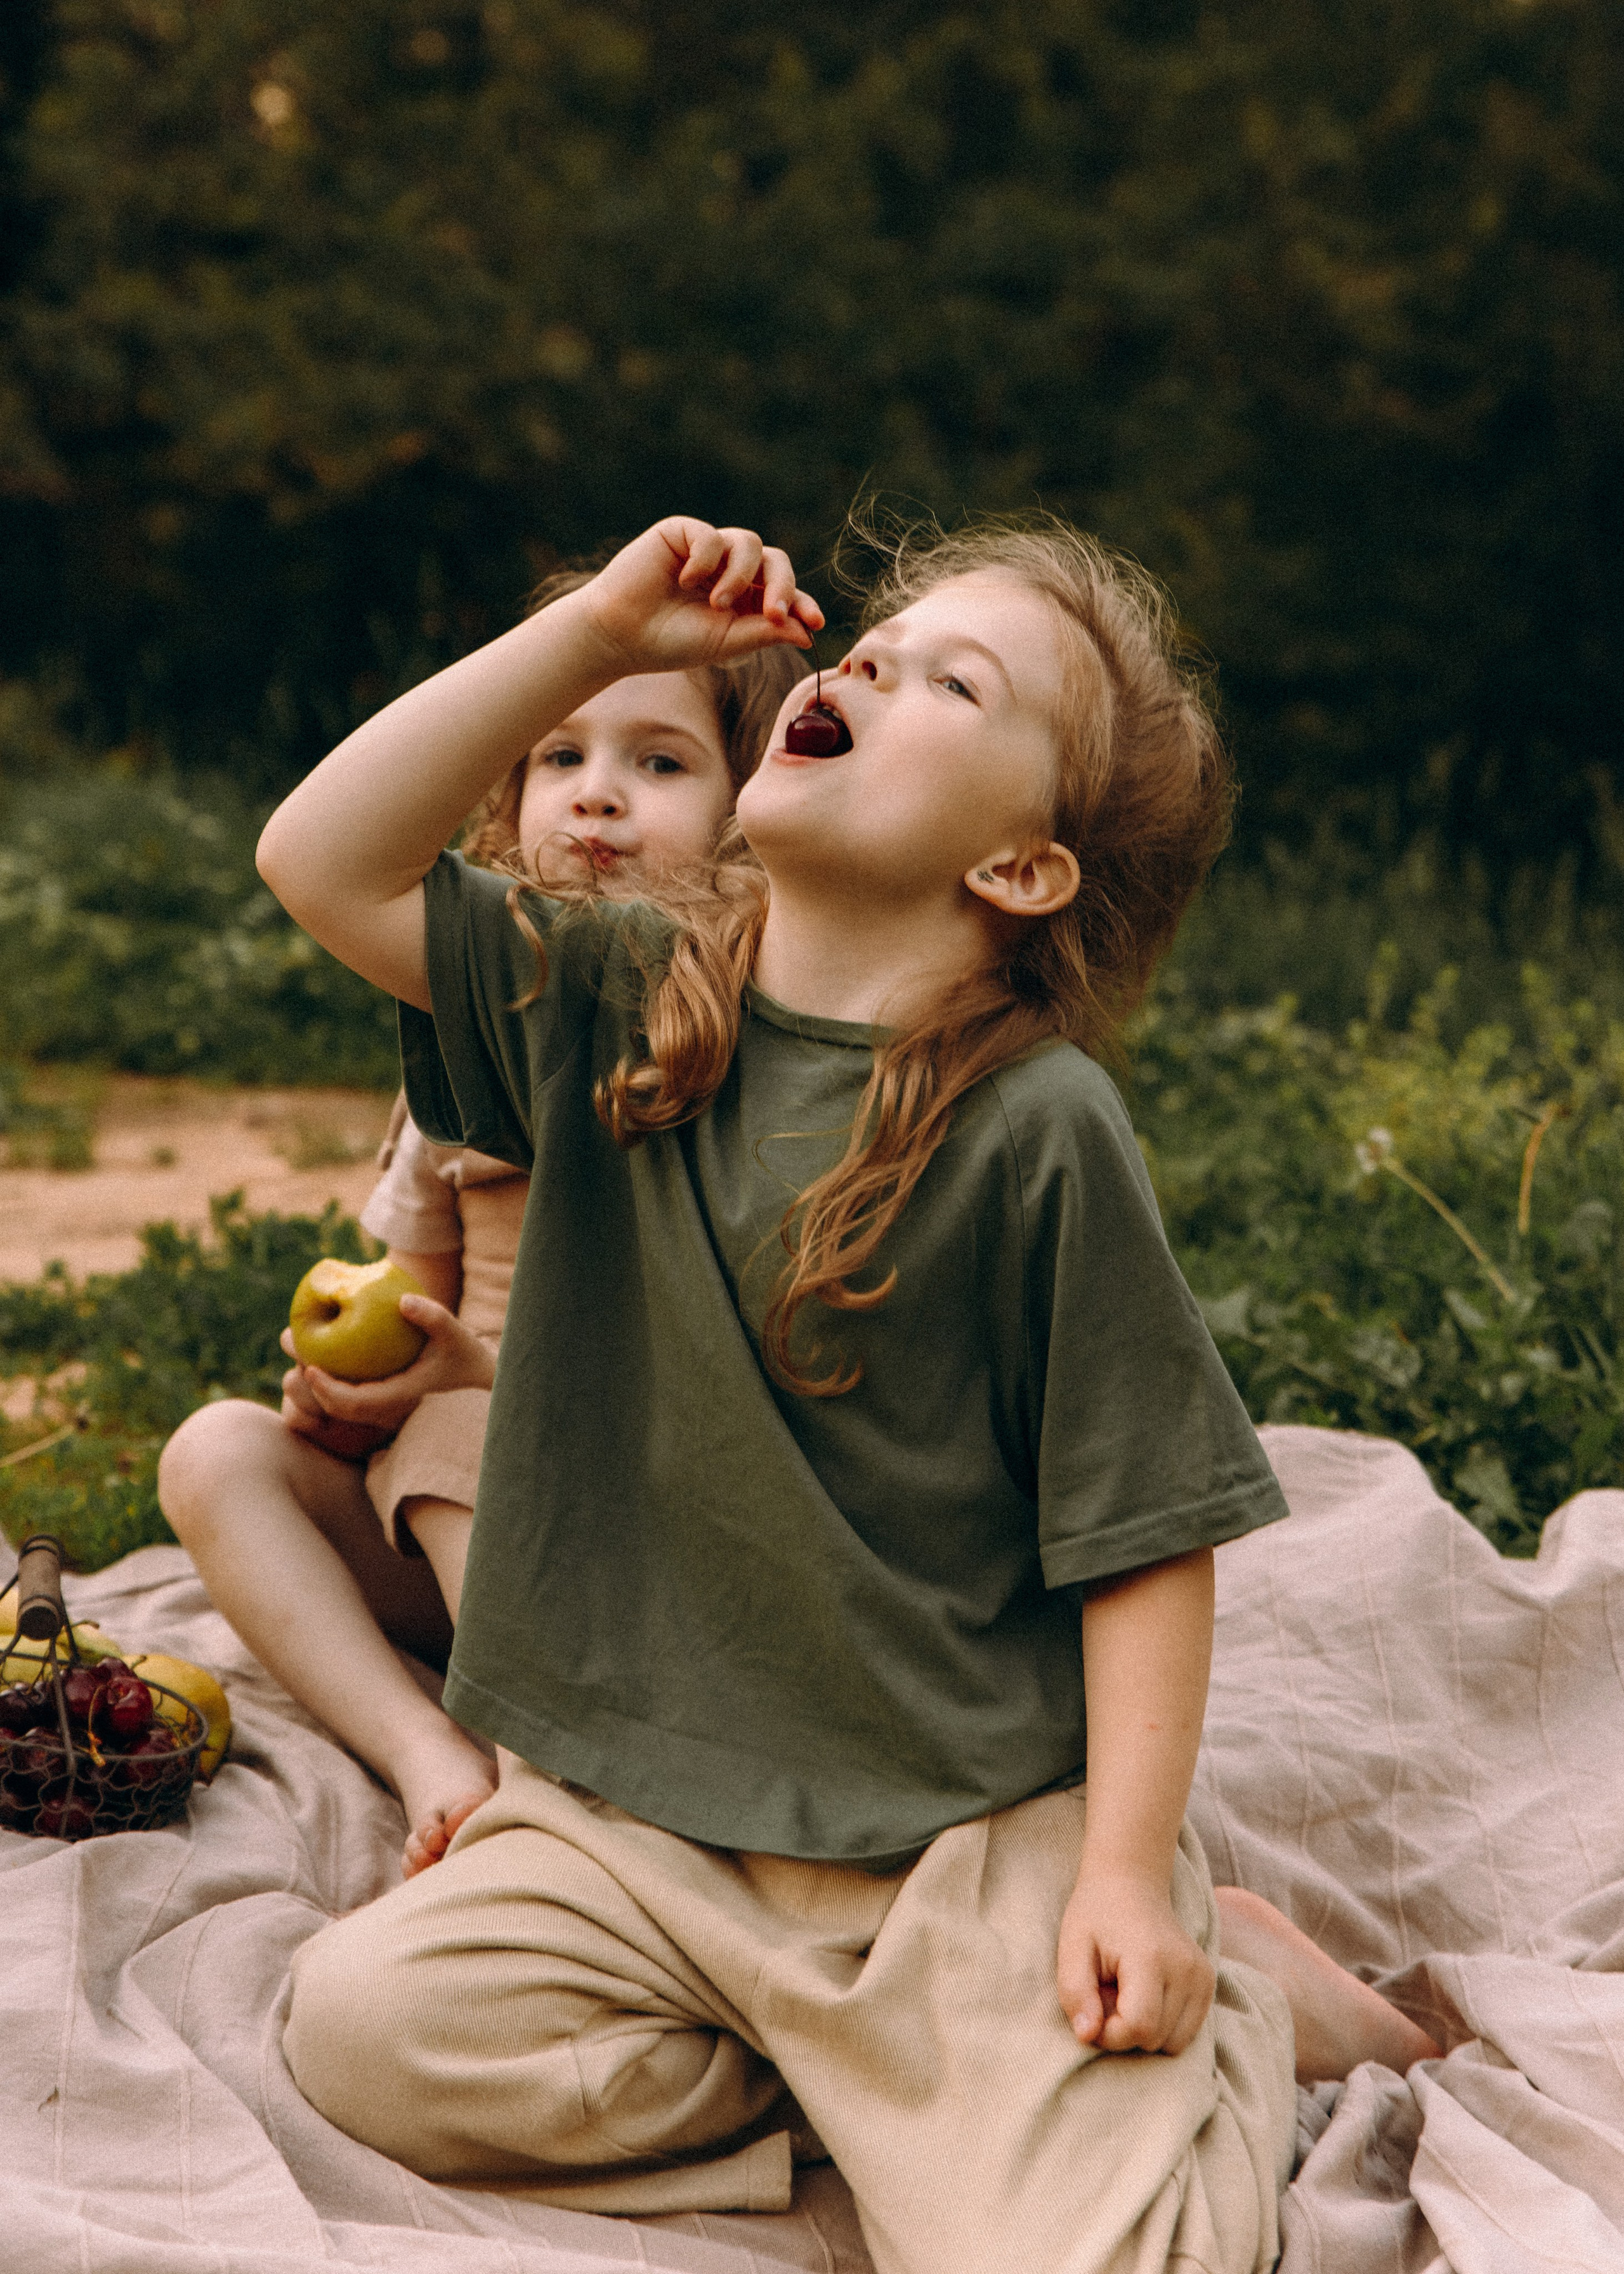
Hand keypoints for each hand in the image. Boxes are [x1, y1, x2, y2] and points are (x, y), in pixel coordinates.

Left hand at [278, 1294, 496, 1459]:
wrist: (475, 1376)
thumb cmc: (464, 1353)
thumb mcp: (455, 1333)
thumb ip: (433, 1317)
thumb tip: (403, 1301)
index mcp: (399, 1398)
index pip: (355, 1405)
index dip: (328, 1390)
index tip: (310, 1368)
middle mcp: (385, 1408)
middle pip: (334, 1408)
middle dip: (305, 1382)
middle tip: (290, 1340)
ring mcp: (379, 1405)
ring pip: (333, 1405)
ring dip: (310, 1379)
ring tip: (296, 1343)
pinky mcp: (377, 1396)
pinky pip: (341, 1394)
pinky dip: (323, 1377)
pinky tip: (313, 1351)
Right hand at [576, 517, 823, 677]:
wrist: (621, 634)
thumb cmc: (671, 642)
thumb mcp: (725, 642)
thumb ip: (765, 633)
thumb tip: (808, 631)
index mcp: (747, 599)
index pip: (785, 593)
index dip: (802, 603)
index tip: (815, 621)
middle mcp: (732, 570)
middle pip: (776, 562)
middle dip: (782, 586)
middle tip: (775, 613)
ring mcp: (710, 550)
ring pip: (750, 543)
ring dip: (740, 576)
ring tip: (716, 603)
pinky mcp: (684, 533)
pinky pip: (711, 535)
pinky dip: (705, 559)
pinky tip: (684, 581)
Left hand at [1056, 1868, 1214, 2056]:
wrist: (1131, 1883)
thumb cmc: (1096, 1916)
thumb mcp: (1071, 1948)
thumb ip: (1075, 1993)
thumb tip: (1087, 2036)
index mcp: (1151, 1958)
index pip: (1139, 2027)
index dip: (1109, 2034)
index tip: (1092, 2010)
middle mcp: (1186, 1969)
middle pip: (1155, 2039)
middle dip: (1124, 2029)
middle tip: (1108, 1992)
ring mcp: (1202, 1976)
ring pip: (1174, 2043)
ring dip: (1145, 2030)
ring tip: (1127, 1994)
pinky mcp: (1207, 1982)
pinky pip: (1187, 2033)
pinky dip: (1163, 2026)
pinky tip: (1146, 1996)